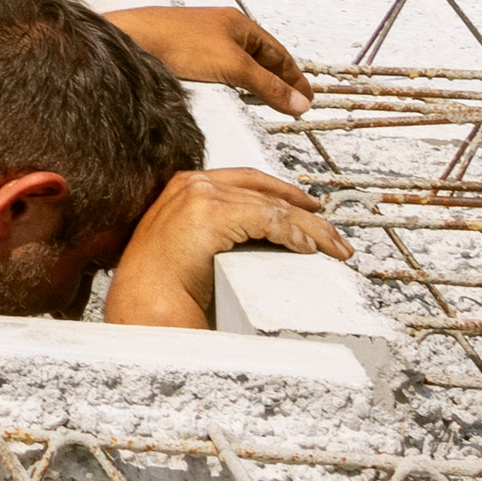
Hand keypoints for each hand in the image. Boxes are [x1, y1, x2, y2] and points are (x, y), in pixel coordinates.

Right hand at [101, 164, 345, 324]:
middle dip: (307, 215)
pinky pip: (268, 220)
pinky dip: (294, 235)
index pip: (247, 179)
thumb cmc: (167, 283)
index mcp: (185, 186)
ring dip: (310, 230)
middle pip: (266, 193)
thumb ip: (217, 228)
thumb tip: (261, 235)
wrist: (147, 300)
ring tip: (333, 249)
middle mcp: (191, 183)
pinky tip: (308, 250)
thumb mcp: (192, 243)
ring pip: (273, 207)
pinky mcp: (211, 212)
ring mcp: (200, 195)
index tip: (310, 207)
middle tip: (334, 237)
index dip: (284, 191)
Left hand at [109, 3, 312, 113]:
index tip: (308, 98)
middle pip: (262, 57)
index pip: (279, 53)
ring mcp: (205, 39)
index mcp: (239, 23)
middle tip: (294, 103)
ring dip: (259, 82)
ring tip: (271, 101)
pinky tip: (235, 92)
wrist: (134, 40)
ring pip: (242, 63)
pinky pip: (223, 68)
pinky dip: (237, 81)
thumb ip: (268, 87)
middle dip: (280, 80)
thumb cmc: (179, 42)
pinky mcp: (187, 52)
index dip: (296, 78)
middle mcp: (223, 27)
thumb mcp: (234, 67)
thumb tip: (300, 103)